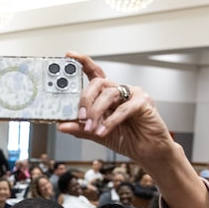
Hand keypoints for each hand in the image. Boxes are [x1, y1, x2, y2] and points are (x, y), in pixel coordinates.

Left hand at [58, 52, 208, 207]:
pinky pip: (123, 108)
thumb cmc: (127, 139)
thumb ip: (80, 128)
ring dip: (96, 112)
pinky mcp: (143, 102)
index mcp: (108, 95)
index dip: (83, 62)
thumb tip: (61, 125)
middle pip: (98, 83)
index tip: (70, 56)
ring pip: (109, 94)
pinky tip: (103, 131)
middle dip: (85, 99)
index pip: (94, 73)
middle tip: (80, 116)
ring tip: (91, 128)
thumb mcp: (97, 134)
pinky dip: (110, 121)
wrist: (147, 151)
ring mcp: (132, 94)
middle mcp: (119, 91)